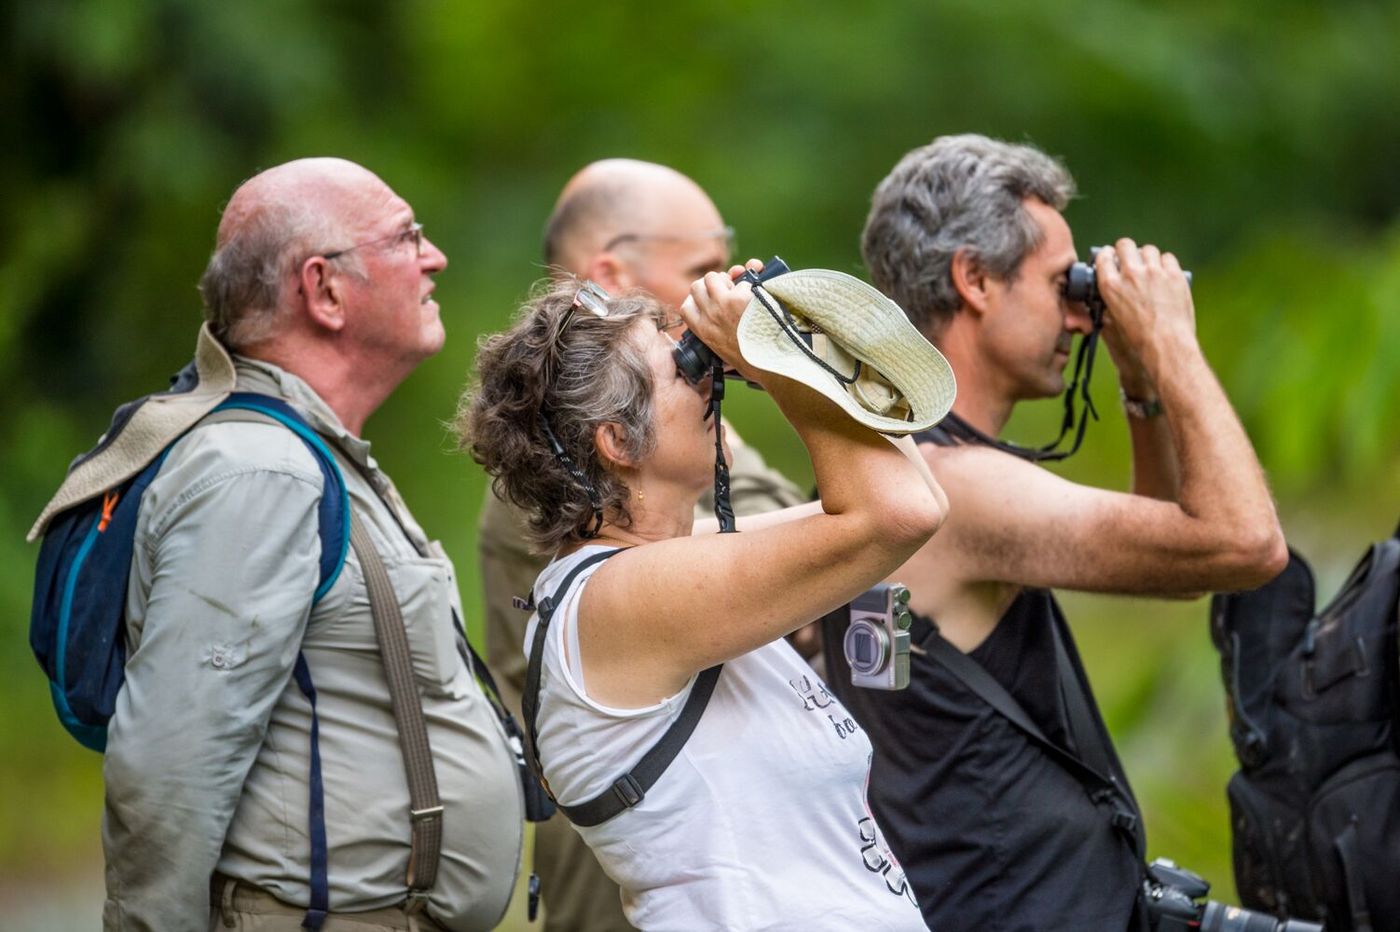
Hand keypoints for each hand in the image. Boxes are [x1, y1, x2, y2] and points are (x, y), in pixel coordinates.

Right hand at [677, 263, 761, 380]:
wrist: (767, 364)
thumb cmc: (750, 359)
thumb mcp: (723, 350)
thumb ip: (717, 332)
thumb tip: (718, 314)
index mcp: (703, 331)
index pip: (686, 307)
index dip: (696, 299)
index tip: (707, 299)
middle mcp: (709, 315)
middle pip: (697, 286)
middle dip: (711, 284)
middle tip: (726, 290)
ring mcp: (723, 304)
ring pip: (715, 276)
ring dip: (727, 278)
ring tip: (740, 288)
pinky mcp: (740, 298)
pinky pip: (742, 281)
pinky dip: (751, 284)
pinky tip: (758, 294)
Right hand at [1095, 238, 1195, 381]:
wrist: (1166, 344)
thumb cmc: (1139, 338)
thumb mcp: (1113, 320)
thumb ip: (1107, 303)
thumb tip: (1106, 298)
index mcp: (1110, 286)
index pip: (1103, 256)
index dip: (1106, 255)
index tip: (1110, 257)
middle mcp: (1131, 274)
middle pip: (1125, 245)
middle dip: (1126, 250)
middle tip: (1130, 259)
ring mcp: (1154, 272)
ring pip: (1148, 249)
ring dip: (1147, 257)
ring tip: (1150, 268)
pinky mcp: (1174, 274)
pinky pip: (1168, 258)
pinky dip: (1165, 264)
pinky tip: (1165, 274)